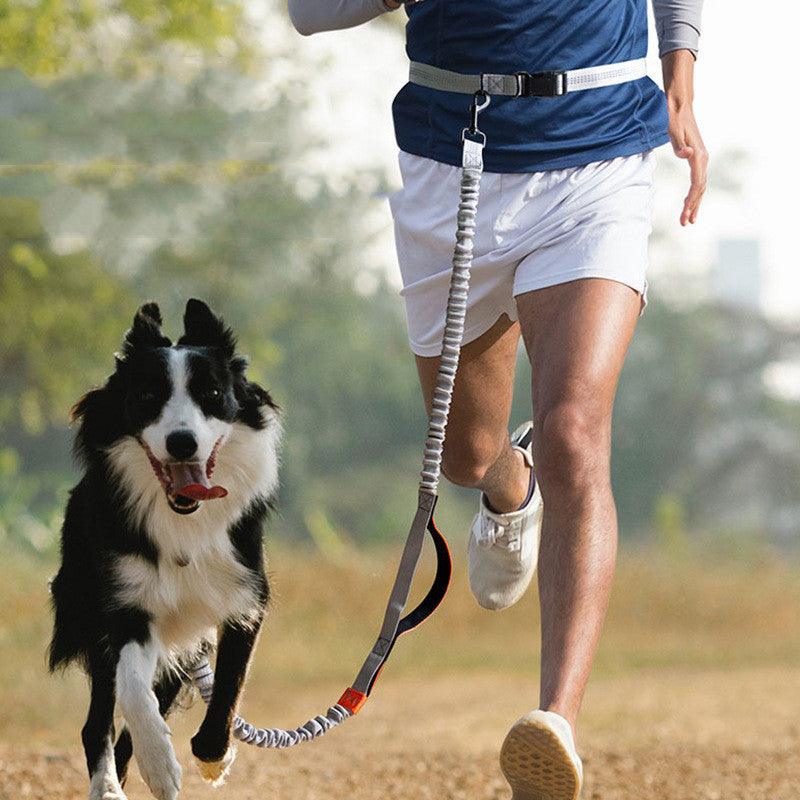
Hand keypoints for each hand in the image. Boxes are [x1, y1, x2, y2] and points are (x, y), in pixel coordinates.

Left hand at [662, 50, 707, 225]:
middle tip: (685, 223)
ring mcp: (701, 157)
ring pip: (700, 186)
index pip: (697, 184)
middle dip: (693, 207)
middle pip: (700, 189)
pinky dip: (694, 193)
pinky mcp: (697, 156)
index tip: (684, 216)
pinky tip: (688, 202)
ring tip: (688, 219)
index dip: (691, 202)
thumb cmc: (673, 118)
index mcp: (698, 156)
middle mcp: (702, 158)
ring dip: (694, 202)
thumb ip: (679, 144)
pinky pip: (697, 179)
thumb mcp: (672, 130)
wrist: (679, 105)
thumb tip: (686, 155)